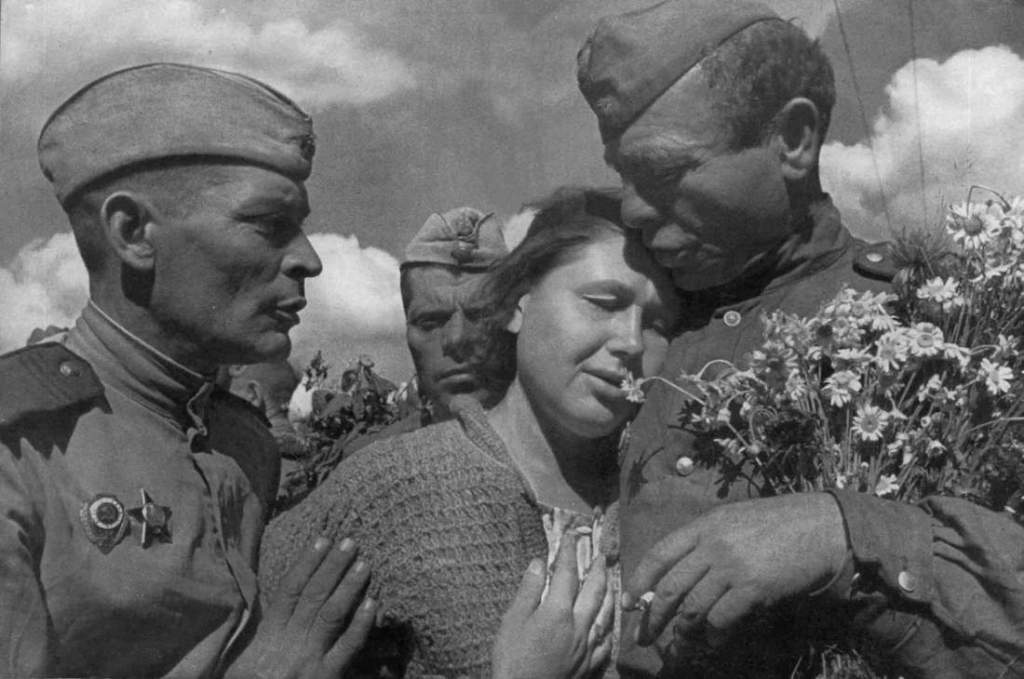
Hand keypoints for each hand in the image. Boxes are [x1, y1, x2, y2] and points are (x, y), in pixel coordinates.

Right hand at [229, 536, 375, 678]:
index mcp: (264, 639)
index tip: (321, 539)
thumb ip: (257, 633)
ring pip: (331, 616)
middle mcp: (287, 645)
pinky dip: (361, 626)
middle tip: (351, 541)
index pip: (288, 591)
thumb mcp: (240, 662)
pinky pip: (347, 649)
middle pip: (313, 597)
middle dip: (332, 567)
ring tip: (364, 563)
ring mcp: (308, 663)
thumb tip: (272, 600)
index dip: (306, 563)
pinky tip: (374, 605)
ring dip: (349, 587)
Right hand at [491, 533, 613, 678]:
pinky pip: (606, 640)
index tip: (571, 537)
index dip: (569, 553)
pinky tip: (607, 622)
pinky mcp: (591, 664)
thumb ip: (528, 590)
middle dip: (597, 569)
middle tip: (600, 554)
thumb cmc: (513, 659)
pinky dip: (608, 625)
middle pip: (594, 590)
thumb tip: (539, 562)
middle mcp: (579, 625)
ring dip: (608, 592)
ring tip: (609, 579)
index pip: (567, 574)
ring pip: (605, 612)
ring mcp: (588, 646)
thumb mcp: (512, 621)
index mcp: (558, 611)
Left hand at [623, 493, 848, 646]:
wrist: (821, 526)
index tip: (629, 602)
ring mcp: (731, 566)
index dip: (639, 580)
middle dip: (653, 616)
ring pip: (692, 607)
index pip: (658, 554)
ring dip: (685, 630)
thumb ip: (707, 539)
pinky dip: (714, 635)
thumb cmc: (777, 522)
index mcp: (703, 525)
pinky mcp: (753, 587)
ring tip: (684, 642)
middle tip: (644, 636)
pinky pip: (721, 619)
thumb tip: (681, 570)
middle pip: (670, 587)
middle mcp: (712, 545)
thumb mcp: (733, 519)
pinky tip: (715, 642)